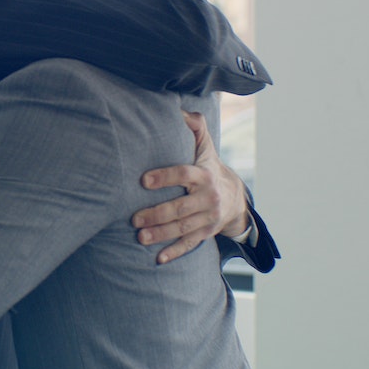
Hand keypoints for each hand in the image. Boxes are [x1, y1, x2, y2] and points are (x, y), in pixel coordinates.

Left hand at [131, 111, 249, 263]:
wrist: (234, 197)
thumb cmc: (208, 167)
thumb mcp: (205, 147)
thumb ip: (194, 127)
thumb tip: (178, 110)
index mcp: (204, 174)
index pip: (183, 174)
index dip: (164, 177)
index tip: (143, 180)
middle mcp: (208, 197)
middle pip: (180, 207)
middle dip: (157, 214)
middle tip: (134, 218)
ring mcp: (208, 217)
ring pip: (183, 228)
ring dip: (161, 234)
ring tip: (140, 237)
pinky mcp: (206, 233)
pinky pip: (190, 244)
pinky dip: (175, 252)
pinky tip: (158, 258)